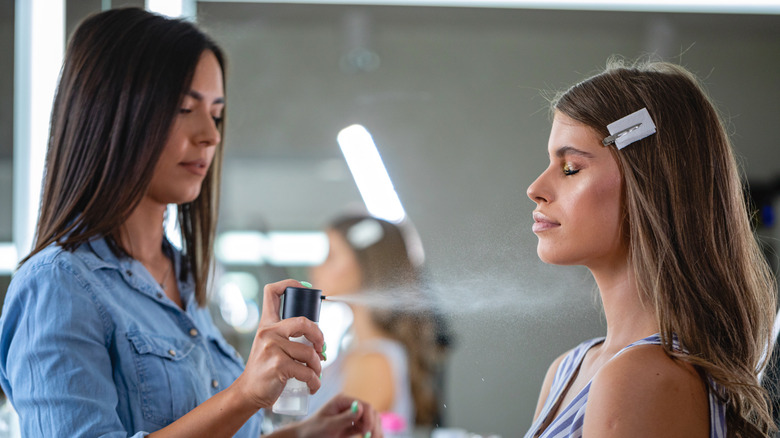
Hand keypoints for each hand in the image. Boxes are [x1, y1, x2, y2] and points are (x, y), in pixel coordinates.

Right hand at [230, 279, 325, 409]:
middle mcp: (267, 332)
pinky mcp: (278, 365)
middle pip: (303, 321)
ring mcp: (272, 347)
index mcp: (267, 323)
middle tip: (322, 349)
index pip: (272, 292)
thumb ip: (289, 337)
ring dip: (318, 366)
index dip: (291, 284)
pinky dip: (314, 380)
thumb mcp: (271, 346)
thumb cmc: (266, 369)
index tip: (307, 289)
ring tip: (315, 374)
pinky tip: (312, 386)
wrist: (249, 392)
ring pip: (309, 352)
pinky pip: (306, 370)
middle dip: (319, 335)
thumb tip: (321, 341)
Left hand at [295, 395, 382, 437]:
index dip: (369, 419)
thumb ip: (344, 417)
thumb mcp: (328, 425)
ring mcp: (352, 415)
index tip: (366, 433)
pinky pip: (367, 427)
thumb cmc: (313, 430)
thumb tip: (360, 408)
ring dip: (376, 430)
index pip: (364, 406)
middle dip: (374, 426)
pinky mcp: (353, 425)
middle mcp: (350, 405)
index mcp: (343, 400)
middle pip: (371, 413)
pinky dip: (372, 433)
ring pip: (372, 420)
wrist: (306, 437)